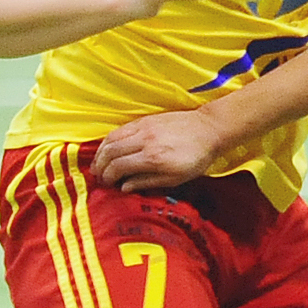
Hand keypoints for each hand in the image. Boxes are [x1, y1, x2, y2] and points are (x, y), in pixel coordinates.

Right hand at [92, 109, 227, 192]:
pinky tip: (108, 148)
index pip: (118, 166)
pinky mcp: (145, 119)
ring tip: (98, 164)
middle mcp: (145, 140)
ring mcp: (144, 127)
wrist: (209, 129)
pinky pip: (120, 129)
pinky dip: (109, 140)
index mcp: (153, 158)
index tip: (107, 184)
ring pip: (111, 138)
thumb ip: (148, 182)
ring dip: (100, 152)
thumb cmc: (197, 158)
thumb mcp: (176, 178)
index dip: (108, 177)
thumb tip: (124, 187)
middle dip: (100, 166)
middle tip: (98, 176)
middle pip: (110, 152)